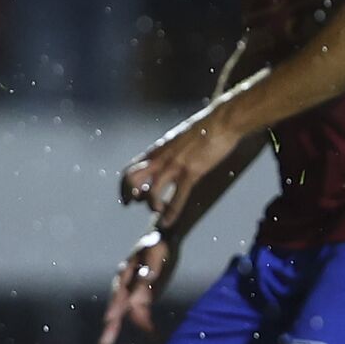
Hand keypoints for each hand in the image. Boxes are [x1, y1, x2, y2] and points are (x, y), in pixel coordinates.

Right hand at [98, 228, 176, 343]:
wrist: (164, 236)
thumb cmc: (156, 246)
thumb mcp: (152, 262)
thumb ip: (143, 281)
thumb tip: (134, 298)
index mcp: (125, 273)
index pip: (119, 294)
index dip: (114, 308)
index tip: (109, 320)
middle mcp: (126, 281)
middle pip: (117, 306)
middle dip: (111, 324)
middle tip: (104, 342)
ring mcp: (134, 286)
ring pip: (128, 309)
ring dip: (123, 324)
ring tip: (110, 340)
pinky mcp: (144, 291)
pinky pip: (141, 308)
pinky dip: (142, 319)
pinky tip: (147, 327)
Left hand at [118, 105, 242, 229]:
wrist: (221, 122)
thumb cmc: (203, 129)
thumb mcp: (177, 139)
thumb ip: (168, 152)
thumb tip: (164, 163)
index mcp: (157, 150)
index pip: (131, 168)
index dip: (124, 186)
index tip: (126, 198)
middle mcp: (161, 158)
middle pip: (133, 178)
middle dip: (130, 194)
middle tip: (133, 205)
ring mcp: (175, 165)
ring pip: (152, 190)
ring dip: (152, 205)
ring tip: (156, 211)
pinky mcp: (191, 172)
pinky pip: (177, 197)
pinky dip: (171, 213)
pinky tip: (168, 221)